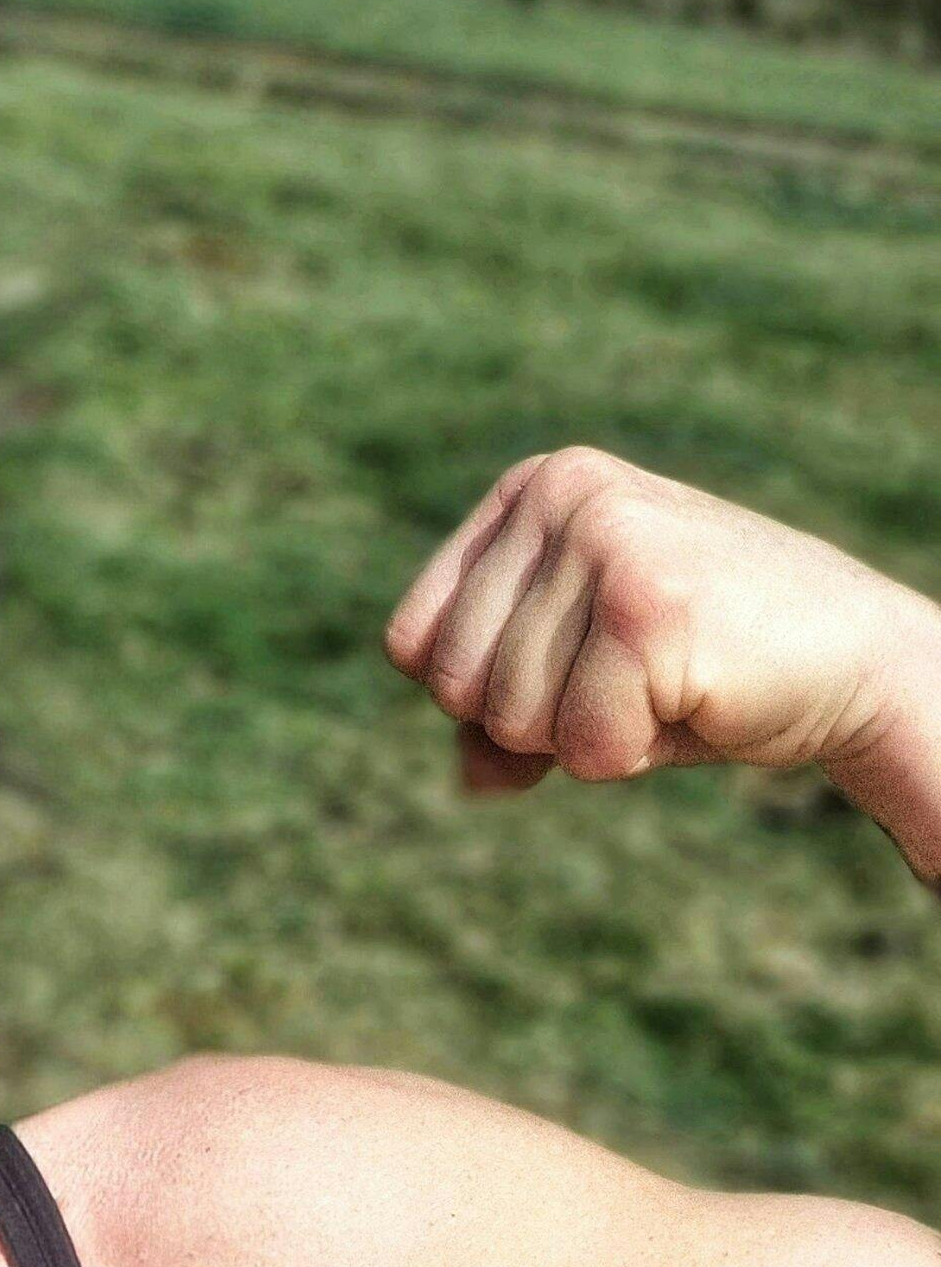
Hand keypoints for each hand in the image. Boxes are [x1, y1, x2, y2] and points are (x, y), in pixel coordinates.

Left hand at [384, 445, 940, 882]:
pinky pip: (580, 744)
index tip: (574, 667)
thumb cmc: (704, 670)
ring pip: (511, 720)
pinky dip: (631, 754)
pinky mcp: (646, 604)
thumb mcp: (580, 683)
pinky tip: (695, 699)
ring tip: (666, 684)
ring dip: (590, 737)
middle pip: (454, 685)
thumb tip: (469, 777)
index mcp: (532, 488)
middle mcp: (560, 493)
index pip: (415, 643)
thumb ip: (499, 720)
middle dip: (536, 721)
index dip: (484, 695)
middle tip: (630, 682)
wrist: (852, 662)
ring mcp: (603, 539)